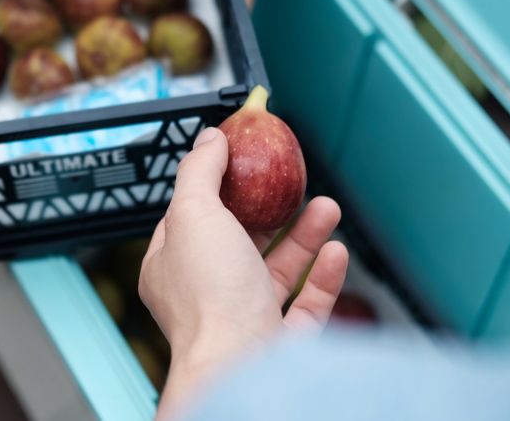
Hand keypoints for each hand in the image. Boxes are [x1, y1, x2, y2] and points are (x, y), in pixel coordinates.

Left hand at [139, 127, 347, 418]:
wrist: (241, 369)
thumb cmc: (209, 296)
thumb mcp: (193, 213)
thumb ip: (200, 171)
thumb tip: (209, 139)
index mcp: (172, 270)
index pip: (190, 219)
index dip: (214, 187)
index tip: (241, 160)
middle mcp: (206, 296)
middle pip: (240, 242)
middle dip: (270, 209)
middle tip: (293, 182)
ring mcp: (245, 320)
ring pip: (277, 270)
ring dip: (304, 236)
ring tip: (327, 206)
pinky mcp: (281, 342)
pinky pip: (307, 304)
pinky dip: (324, 276)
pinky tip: (337, 251)